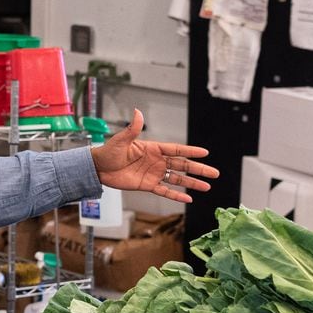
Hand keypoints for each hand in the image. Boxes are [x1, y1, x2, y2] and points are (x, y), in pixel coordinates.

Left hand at [89, 109, 218, 203]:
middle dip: (199, 169)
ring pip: (177, 179)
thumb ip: (133, 129)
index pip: (176, 150)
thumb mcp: (121, 140)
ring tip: (207, 187)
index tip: (205, 153)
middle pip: (182, 165)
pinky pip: (164, 191)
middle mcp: (157, 161)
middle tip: (214, 173)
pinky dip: (175, 196)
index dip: (190, 151)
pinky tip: (188, 199)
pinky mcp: (147, 185)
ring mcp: (154, 174)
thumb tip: (138, 112)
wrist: (98, 169)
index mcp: (153, 148)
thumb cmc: (109, 152)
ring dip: (192, 183)